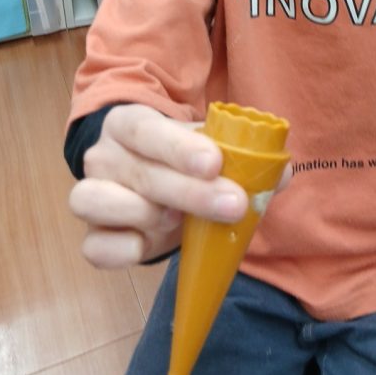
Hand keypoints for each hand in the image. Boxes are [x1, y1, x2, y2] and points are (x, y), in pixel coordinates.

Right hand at [68, 104, 290, 267]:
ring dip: (144, 214)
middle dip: (191, 192)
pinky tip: (146, 244)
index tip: (215, 163)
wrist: (142, 174)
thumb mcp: (206, 148)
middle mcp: (104, 155)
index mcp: (131, 124)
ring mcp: (92, 194)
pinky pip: (93, 247)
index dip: (180, 147)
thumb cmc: (179, 160)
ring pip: (95, 201)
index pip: (148, 129)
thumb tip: (283, 173)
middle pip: (140, 172)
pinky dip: (121, 250)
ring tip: (176, 220)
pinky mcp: (92, 236)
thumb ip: (242, 157)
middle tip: (233, 204)